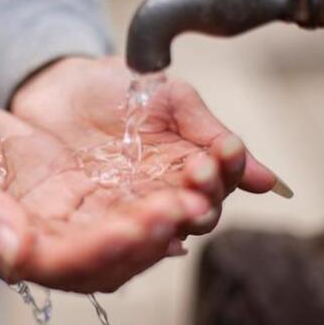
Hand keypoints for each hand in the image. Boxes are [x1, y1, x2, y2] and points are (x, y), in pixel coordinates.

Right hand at [0, 73, 215, 292]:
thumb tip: (17, 255)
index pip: (53, 263)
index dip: (94, 251)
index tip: (133, 227)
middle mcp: (35, 246)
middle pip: (97, 262)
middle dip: (141, 241)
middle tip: (181, 211)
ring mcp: (58, 226)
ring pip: (116, 245)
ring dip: (154, 229)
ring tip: (192, 202)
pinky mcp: (76, 203)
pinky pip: (119, 215)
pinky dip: (149, 211)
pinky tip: (179, 197)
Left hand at [12, 57, 292, 236]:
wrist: (57, 86)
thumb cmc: (115, 88)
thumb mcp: (168, 97)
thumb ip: (207, 131)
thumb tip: (266, 179)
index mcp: (183, 165)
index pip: (217, 184)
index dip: (224, 172)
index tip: (221, 153)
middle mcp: (160, 193)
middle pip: (194, 215)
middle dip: (201, 199)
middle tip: (197, 178)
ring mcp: (125, 207)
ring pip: (159, 230)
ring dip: (171, 221)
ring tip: (175, 207)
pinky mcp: (88, 218)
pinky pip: (114, 236)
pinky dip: (132, 238)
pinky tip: (140, 231)